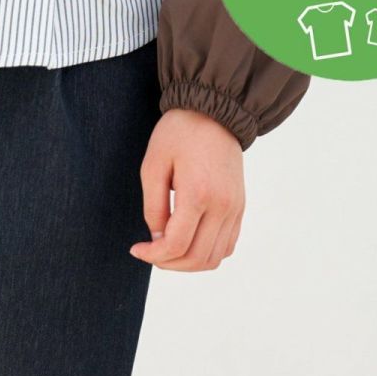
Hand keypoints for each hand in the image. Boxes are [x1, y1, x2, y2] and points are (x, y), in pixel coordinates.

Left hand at [131, 109, 244, 271]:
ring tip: (167, 250)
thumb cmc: (179, 134)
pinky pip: (226, 246)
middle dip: (168, 263)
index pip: (177, 245)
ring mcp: (235, 208)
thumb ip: (153, 208)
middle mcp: (223, 205)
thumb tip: (158, 240)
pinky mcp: (240, 207)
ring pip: (214, 258)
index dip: (153, 255)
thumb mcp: (153, 166)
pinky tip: (187, 242)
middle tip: (150, 253)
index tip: (137, 249)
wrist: (216, 112)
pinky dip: (205, 253)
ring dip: (187, 263)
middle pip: (196, 258)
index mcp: (199, 193)